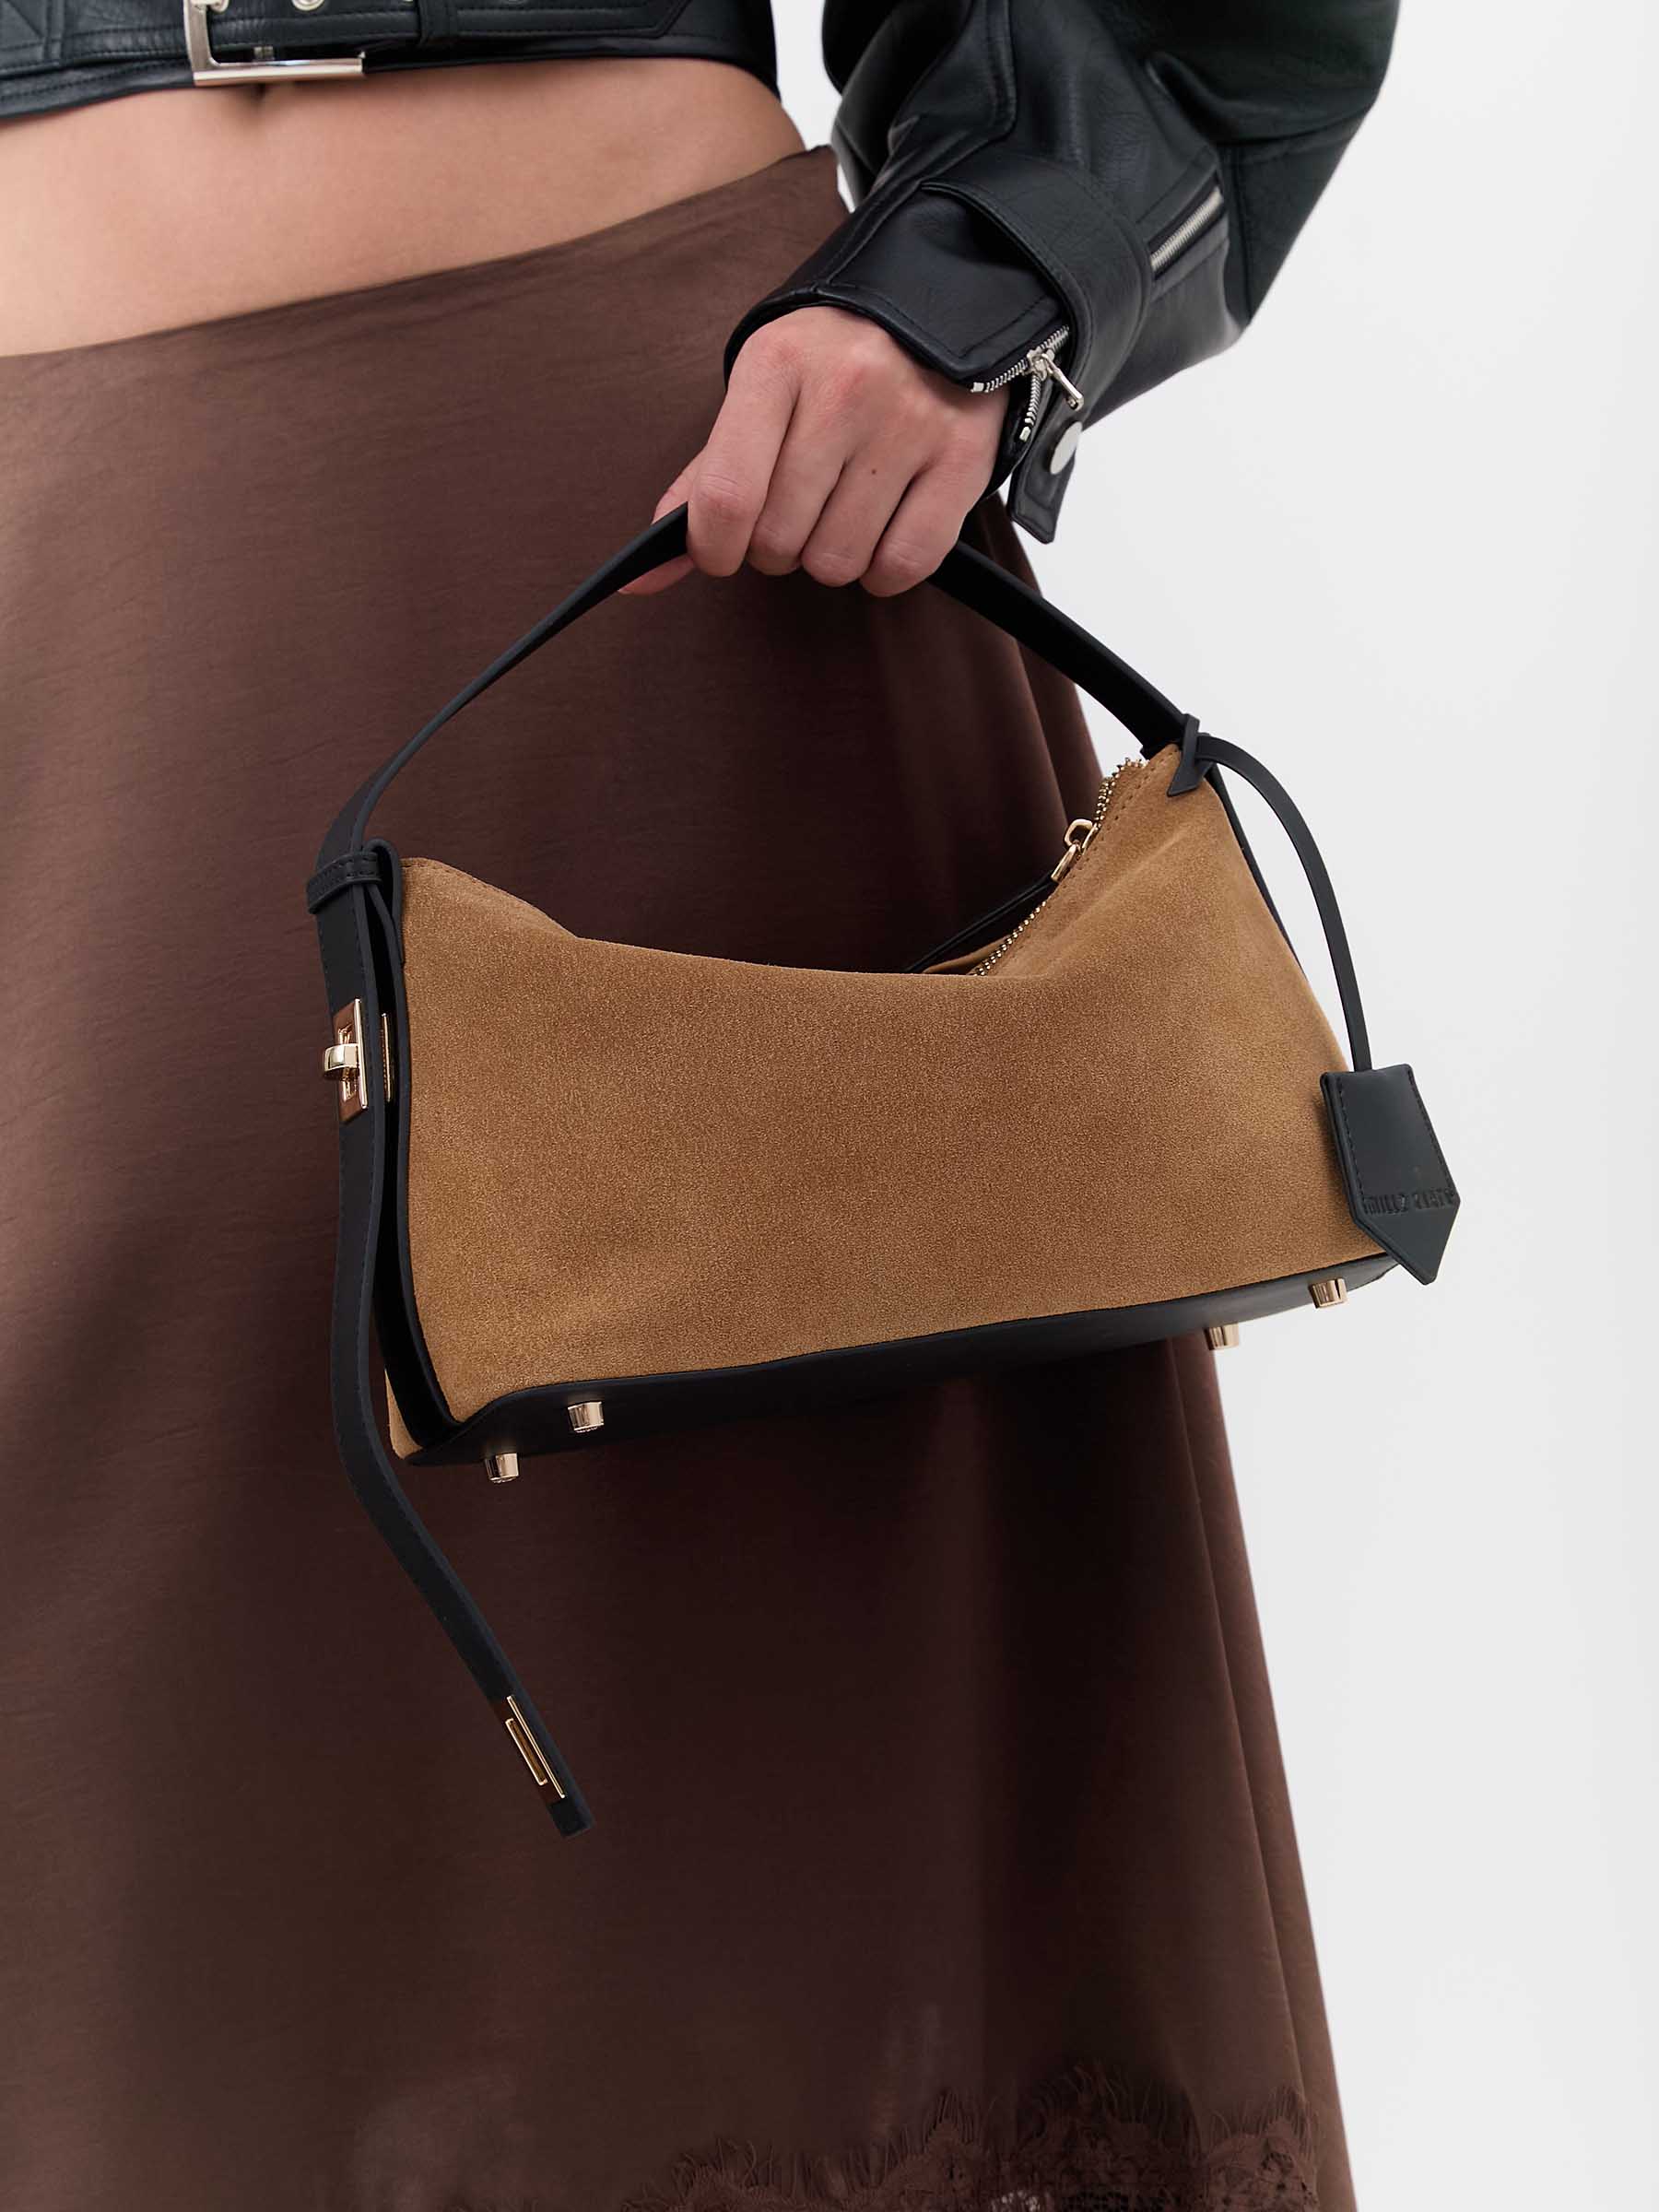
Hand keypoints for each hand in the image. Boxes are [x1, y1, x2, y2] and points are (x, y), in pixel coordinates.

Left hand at [619, 306, 1006, 600]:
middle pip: (780, 541)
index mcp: (776, 367)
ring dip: (830, 558)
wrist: (941, 299)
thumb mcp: (759, 393)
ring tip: (842, 510)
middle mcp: (845, 391)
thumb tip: (641, 579)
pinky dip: (883, 570)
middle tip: (796, 510)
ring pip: (839, 562)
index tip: (721, 550)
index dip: (713, 549)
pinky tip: (881, 530)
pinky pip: (902, 564)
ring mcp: (909, 426)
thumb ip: (702, 483)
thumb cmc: (832, 360)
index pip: (726, 498)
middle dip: (776, 547)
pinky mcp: (962, 460)